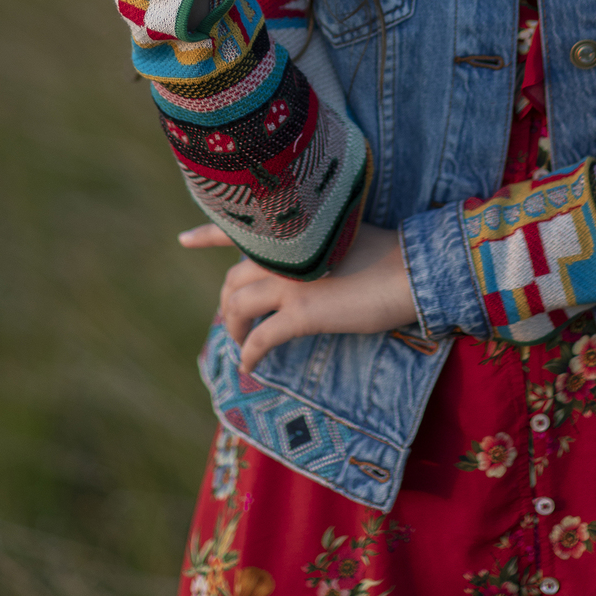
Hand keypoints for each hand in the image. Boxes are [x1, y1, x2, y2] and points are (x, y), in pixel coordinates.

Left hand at [182, 223, 416, 372]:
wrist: (412, 271)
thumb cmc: (386, 255)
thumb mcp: (340, 239)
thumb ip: (310, 248)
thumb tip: (294, 267)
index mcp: (291, 230)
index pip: (237, 227)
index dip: (206, 233)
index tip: (183, 241)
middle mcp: (283, 251)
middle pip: (233, 278)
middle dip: (228, 304)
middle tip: (235, 323)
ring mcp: (290, 281)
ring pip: (239, 307)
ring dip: (235, 330)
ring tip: (242, 344)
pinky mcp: (303, 312)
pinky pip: (262, 338)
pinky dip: (250, 354)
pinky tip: (250, 367)